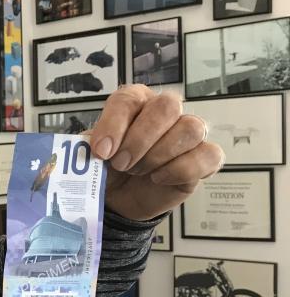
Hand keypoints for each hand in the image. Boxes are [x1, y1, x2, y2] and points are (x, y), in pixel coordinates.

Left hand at [90, 85, 224, 220]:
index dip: (114, 125)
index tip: (101, 151)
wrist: (118, 198)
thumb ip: (88, 146)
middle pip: (167, 106)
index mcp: (135, 102)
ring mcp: (187, 134)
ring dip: (159, 155)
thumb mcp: (89, 156)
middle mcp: (164, 112)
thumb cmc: (106, 168)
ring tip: (138, 172)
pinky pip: (208, 154)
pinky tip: (159, 179)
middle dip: (140, 139)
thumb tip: (94, 146)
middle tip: (121, 164)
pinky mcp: (203, 158)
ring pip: (190, 128)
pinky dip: (181, 169)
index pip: (129, 98)